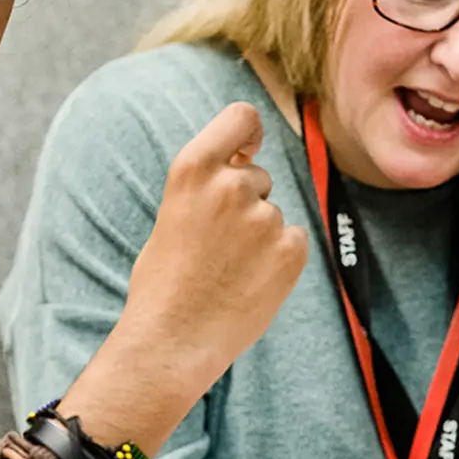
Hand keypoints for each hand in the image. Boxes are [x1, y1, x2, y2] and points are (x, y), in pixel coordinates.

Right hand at [59, 103, 307, 453]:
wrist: (173, 340)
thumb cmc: (165, 283)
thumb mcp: (173, 214)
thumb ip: (207, 185)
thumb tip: (244, 164)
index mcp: (193, 169)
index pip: (240, 117)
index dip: (249, 132)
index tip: (249, 150)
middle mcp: (231, 185)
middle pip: (258, 177)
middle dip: (248, 204)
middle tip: (219, 248)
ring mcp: (264, 216)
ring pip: (274, 214)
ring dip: (261, 237)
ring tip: (229, 272)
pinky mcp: (290, 248)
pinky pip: (294, 240)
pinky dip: (279, 259)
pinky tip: (250, 283)